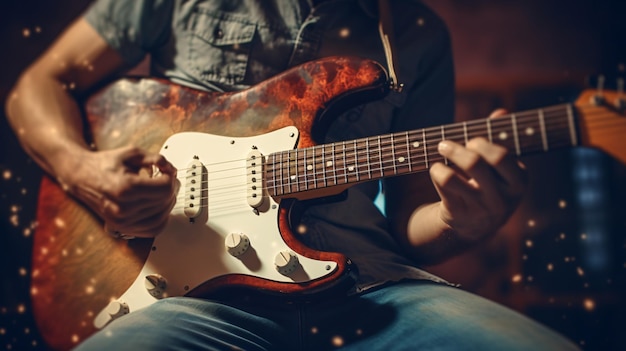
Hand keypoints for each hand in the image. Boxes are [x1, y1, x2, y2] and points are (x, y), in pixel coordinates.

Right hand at [58, 146, 178, 237]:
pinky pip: (153, 229)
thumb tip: (172, 170)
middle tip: (166, 179)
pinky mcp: (123, 228)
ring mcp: (122, 221)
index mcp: (125, 188)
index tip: (166, 172)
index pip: (164, 188)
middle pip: (164, 202)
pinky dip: (161, 219)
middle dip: (171, 189)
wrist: (82, 176)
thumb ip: (156, 159)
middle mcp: (123, 208)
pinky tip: (159, 207)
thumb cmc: (105, 165)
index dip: (170, 178)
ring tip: (163, 192)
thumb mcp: (132, 153)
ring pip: (162, 217)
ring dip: (168, 204)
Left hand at [429, 111, 527, 241]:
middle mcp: (503, 198)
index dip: (483, 144)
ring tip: (440, 152)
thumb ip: (500, 138)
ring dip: (444, 160)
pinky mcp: (459, 214)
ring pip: (453, 177)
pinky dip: (436, 171)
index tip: (471, 141)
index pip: (501, 156)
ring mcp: (480, 208)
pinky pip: (442, 186)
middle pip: (474, 163)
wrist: (474, 225)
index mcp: (519, 181)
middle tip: (445, 144)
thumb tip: (502, 112)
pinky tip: (437, 169)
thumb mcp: (499, 166)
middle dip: (457, 149)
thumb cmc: (488, 184)